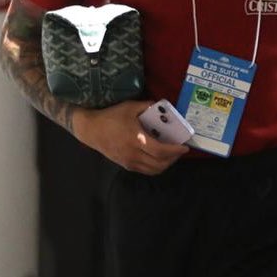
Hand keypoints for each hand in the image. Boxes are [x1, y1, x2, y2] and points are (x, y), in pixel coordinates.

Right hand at [72, 100, 188, 173]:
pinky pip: (145, 170)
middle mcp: (133, 154)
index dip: (175, 151)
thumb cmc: (111, 117)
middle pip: (159, 163)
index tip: (185, 147)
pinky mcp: (125, 165)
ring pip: (153, 170)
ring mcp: (128, 162)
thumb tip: (163, 107)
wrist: (91, 129)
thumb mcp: (130, 107)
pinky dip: (156, 167)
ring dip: (166, 164)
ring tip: (172, 155)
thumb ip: (147, 106)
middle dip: (174, 158)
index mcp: (136, 139)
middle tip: (180, 150)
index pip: (160, 151)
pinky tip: (159, 158)